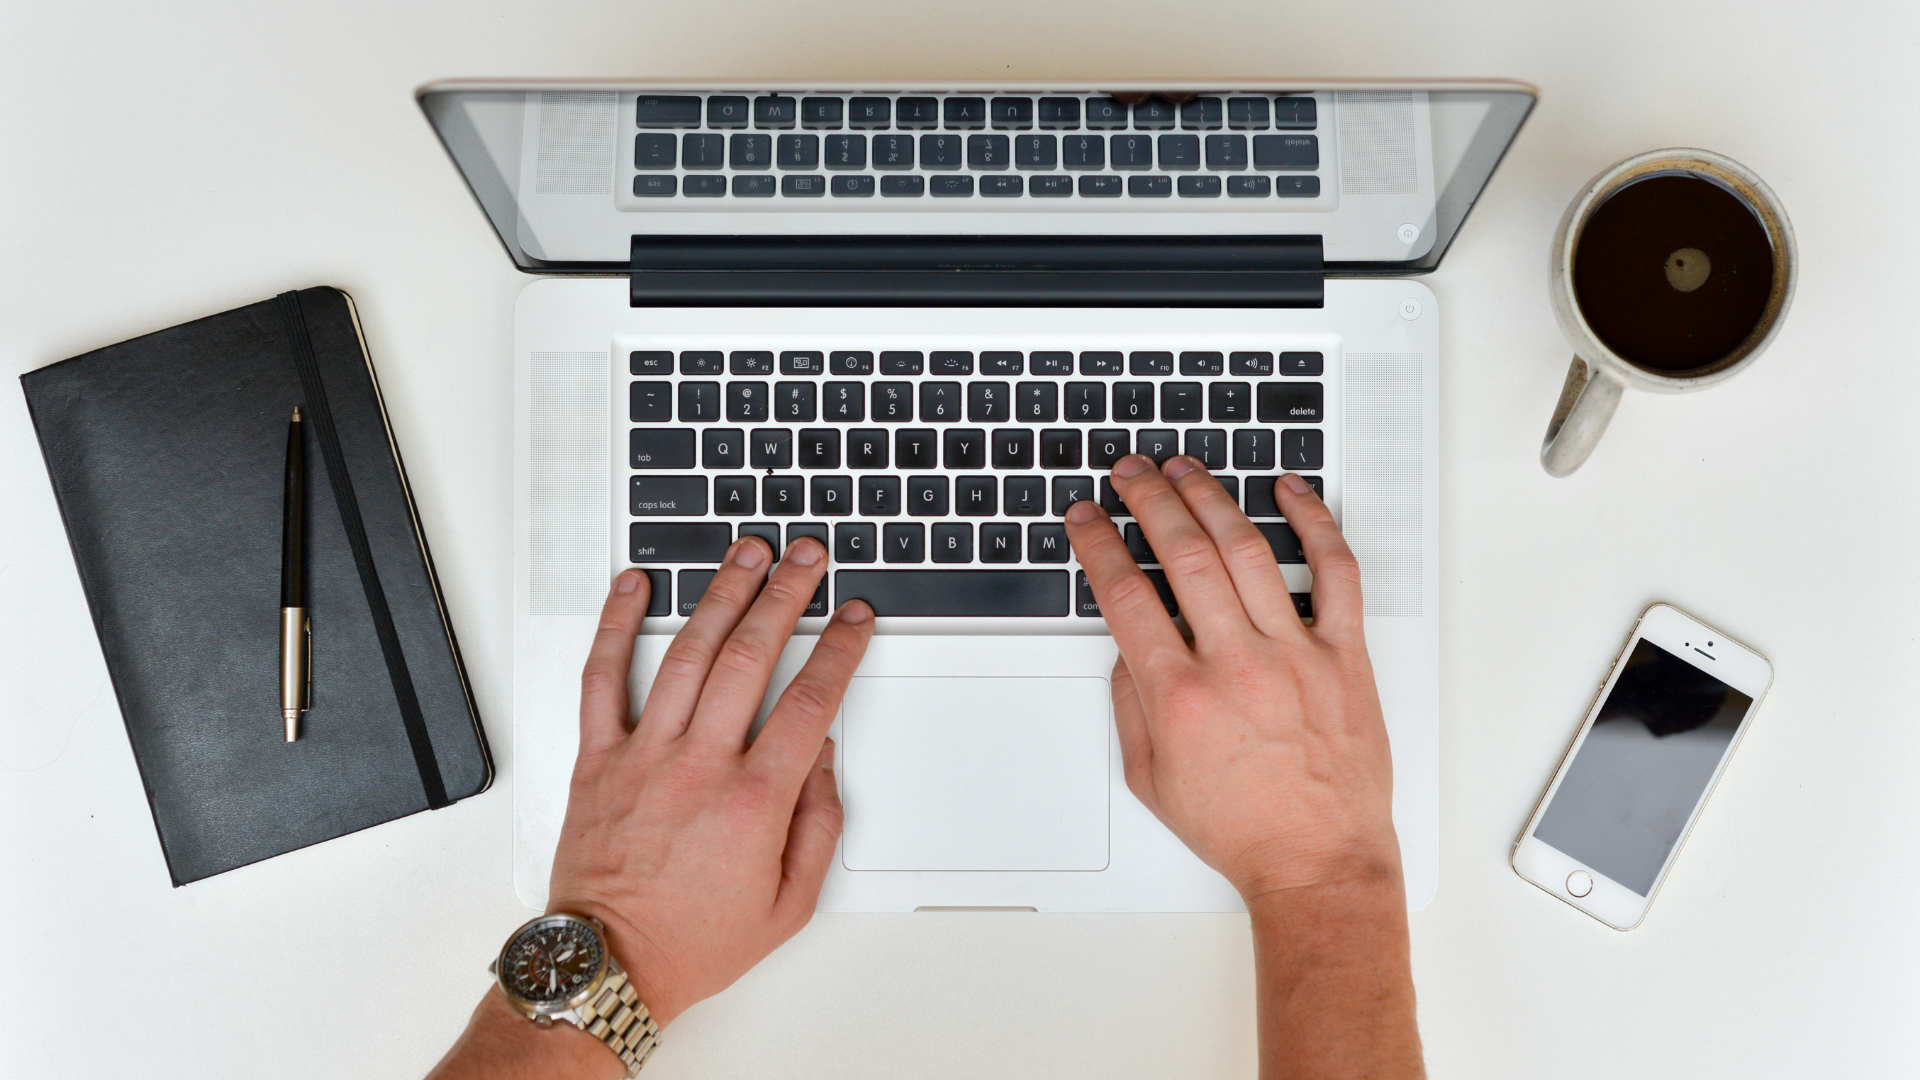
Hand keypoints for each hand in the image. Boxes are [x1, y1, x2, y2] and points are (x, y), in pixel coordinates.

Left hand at [548, 536, 872, 1027]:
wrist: (608, 966)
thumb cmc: (692, 941)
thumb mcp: (789, 904)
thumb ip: (819, 824)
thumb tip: (822, 757)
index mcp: (752, 801)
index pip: (810, 701)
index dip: (840, 650)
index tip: (855, 620)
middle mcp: (698, 766)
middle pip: (752, 656)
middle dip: (787, 596)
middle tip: (807, 560)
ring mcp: (642, 755)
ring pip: (688, 653)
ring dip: (721, 593)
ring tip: (746, 553)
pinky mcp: (597, 758)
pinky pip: (602, 677)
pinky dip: (615, 624)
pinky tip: (634, 585)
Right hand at [1064, 456, 1398, 902]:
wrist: (1318, 861)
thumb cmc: (1242, 828)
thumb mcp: (1150, 779)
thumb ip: (1130, 705)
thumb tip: (1127, 648)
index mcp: (1181, 696)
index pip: (1126, 594)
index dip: (1098, 544)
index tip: (1087, 519)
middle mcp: (1237, 665)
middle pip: (1183, 554)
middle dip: (1147, 500)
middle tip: (1130, 473)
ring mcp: (1296, 653)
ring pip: (1247, 549)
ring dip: (1210, 497)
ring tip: (1186, 469)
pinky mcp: (1345, 655)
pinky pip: (1336, 572)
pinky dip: (1314, 523)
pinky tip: (1290, 492)